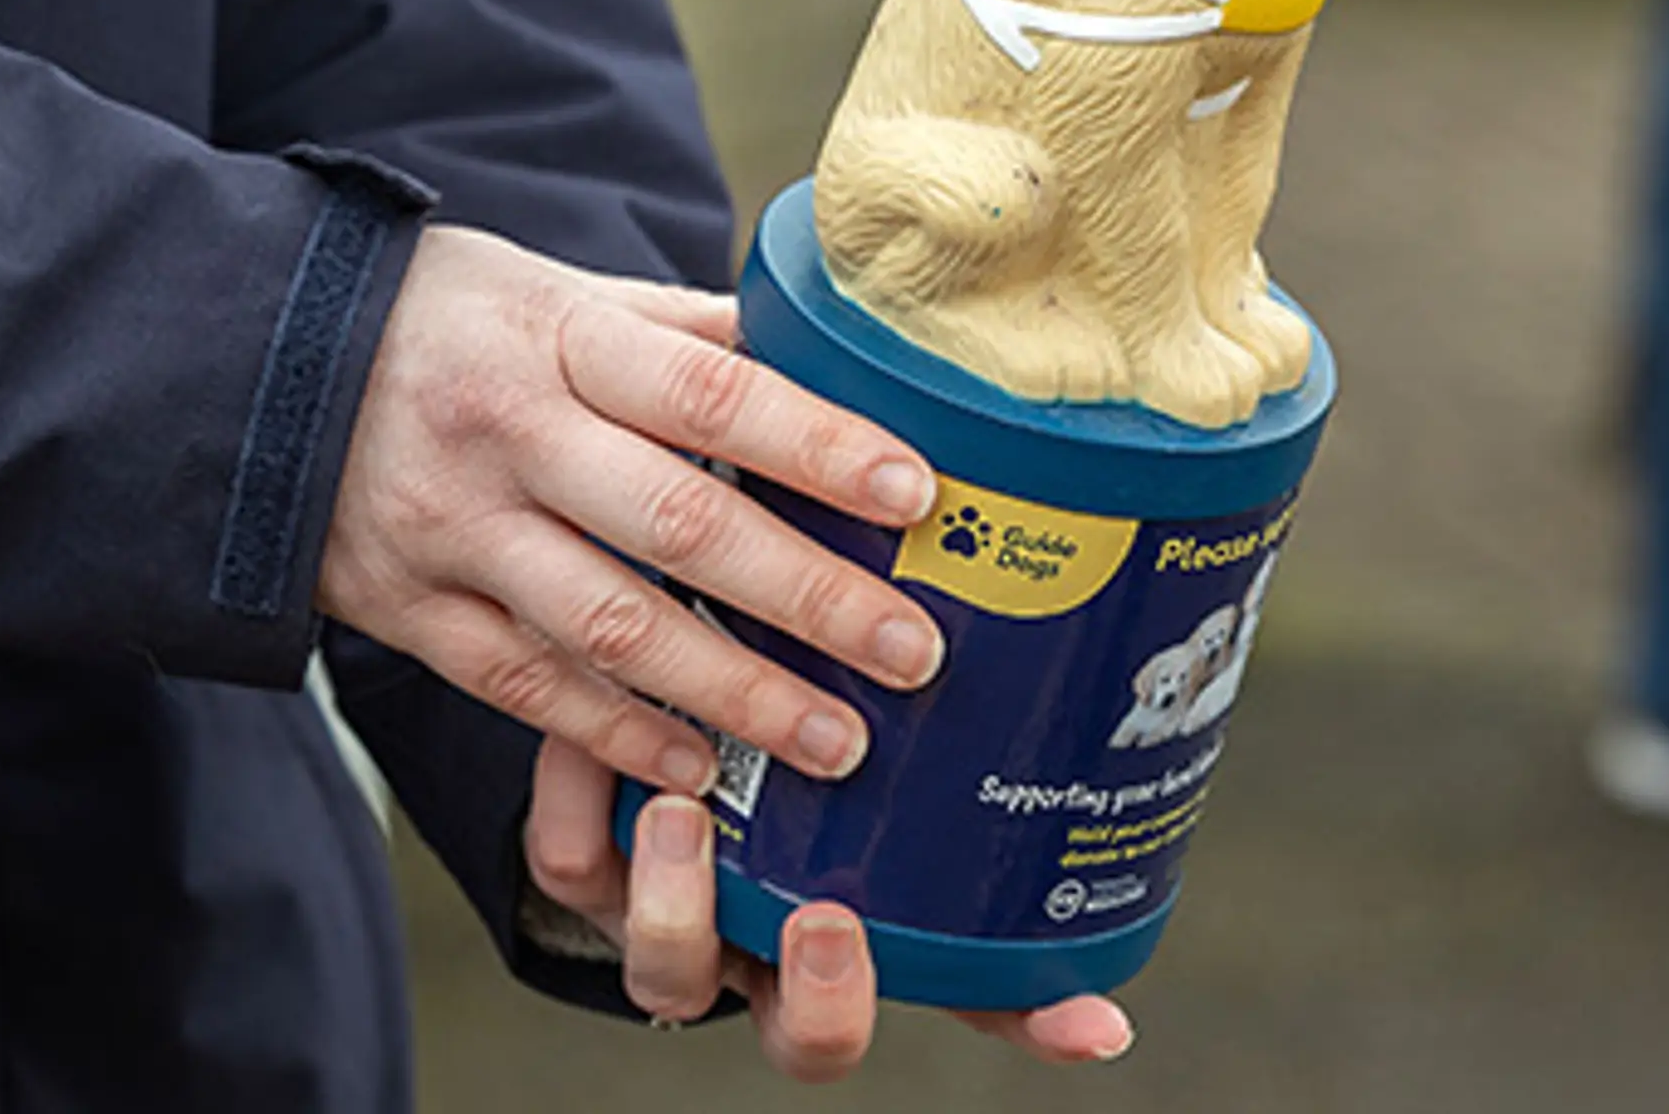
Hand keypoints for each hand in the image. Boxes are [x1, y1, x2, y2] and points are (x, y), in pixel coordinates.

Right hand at [321, 225, 947, 800]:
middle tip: (912, 650)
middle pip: (678, 525)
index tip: (913, 492)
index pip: (710, 392)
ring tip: (837, 739)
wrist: (248, 366)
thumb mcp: (559, 290)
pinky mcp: (408, 612)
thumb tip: (830, 351)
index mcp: (560, 340)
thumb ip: (688, 330)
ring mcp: (452, 534)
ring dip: (734, 696)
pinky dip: (619, 737)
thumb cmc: (445, 320)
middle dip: (807, 597)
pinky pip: (527, 689)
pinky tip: (702, 771)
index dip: (815, 446)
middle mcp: (508, 438)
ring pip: (610, 629)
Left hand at [524, 736, 1134, 1073]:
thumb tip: (1098, 632)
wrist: (643, 727)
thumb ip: (965, 738)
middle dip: (823, 995)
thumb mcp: (891, 745)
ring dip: (677, 902)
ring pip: (669, 970)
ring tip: (683, 806)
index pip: (975, 1009)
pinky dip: (579, 798)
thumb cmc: (794, 738)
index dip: (1031, 1023)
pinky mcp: (588, 867)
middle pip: (807, 1036)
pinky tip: (598, 726)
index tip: (1088, 1021)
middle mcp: (770, 956)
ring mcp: (677, 925)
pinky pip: (570, 860)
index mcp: (860, 944)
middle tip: (829, 920)